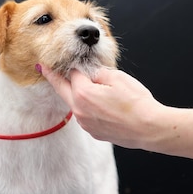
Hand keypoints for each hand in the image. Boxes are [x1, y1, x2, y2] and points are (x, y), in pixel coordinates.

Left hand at [37, 64, 161, 147]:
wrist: (149, 129)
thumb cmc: (136, 103)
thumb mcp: (117, 78)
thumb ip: (98, 72)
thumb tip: (90, 72)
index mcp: (83, 93)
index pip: (71, 74)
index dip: (69, 65)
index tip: (53, 61)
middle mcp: (79, 110)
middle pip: (62, 90)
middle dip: (53, 78)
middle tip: (43, 69)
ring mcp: (85, 124)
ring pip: (75, 104)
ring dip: (75, 94)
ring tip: (81, 85)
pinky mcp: (94, 132)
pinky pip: (85, 116)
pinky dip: (87, 107)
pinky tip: (99, 103)